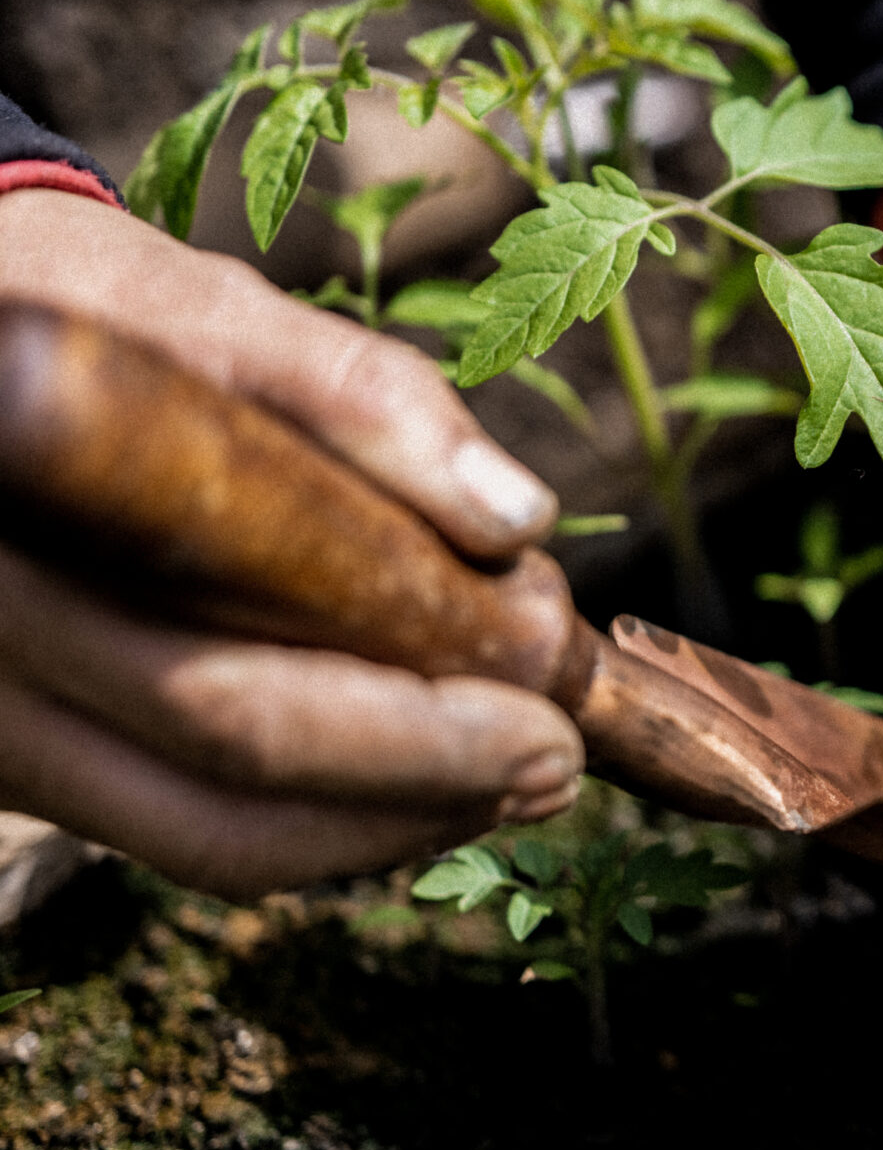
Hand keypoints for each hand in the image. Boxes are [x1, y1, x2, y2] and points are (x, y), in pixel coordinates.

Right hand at [0, 188, 580, 896]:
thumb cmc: (87, 309)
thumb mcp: (202, 311)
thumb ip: (354, 395)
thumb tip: (516, 516)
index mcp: (19, 546)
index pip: (225, 701)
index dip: (406, 736)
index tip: (546, 716)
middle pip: (224, 795)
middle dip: (422, 792)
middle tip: (559, 766)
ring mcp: (0, 725)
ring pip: (207, 840)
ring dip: (384, 827)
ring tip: (519, 783)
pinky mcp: (33, 751)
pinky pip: (184, 826)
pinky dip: (320, 818)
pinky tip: (427, 779)